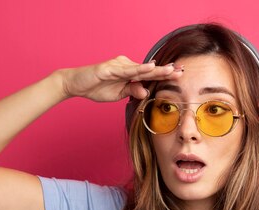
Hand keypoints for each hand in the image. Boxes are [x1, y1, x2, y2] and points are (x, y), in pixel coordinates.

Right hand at [59, 56, 182, 101]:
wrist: (76, 84)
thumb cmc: (96, 88)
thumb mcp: (118, 94)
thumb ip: (132, 92)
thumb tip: (145, 93)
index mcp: (129, 73)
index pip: (150, 75)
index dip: (164, 75)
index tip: (179, 75)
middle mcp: (126, 66)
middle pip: (149, 70)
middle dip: (166, 71)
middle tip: (182, 71)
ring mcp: (118, 66)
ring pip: (140, 69)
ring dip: (156, 70)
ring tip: (171, 70)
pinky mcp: (109, 69)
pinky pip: (126, 70)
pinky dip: (139, 69)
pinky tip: (150, 68)